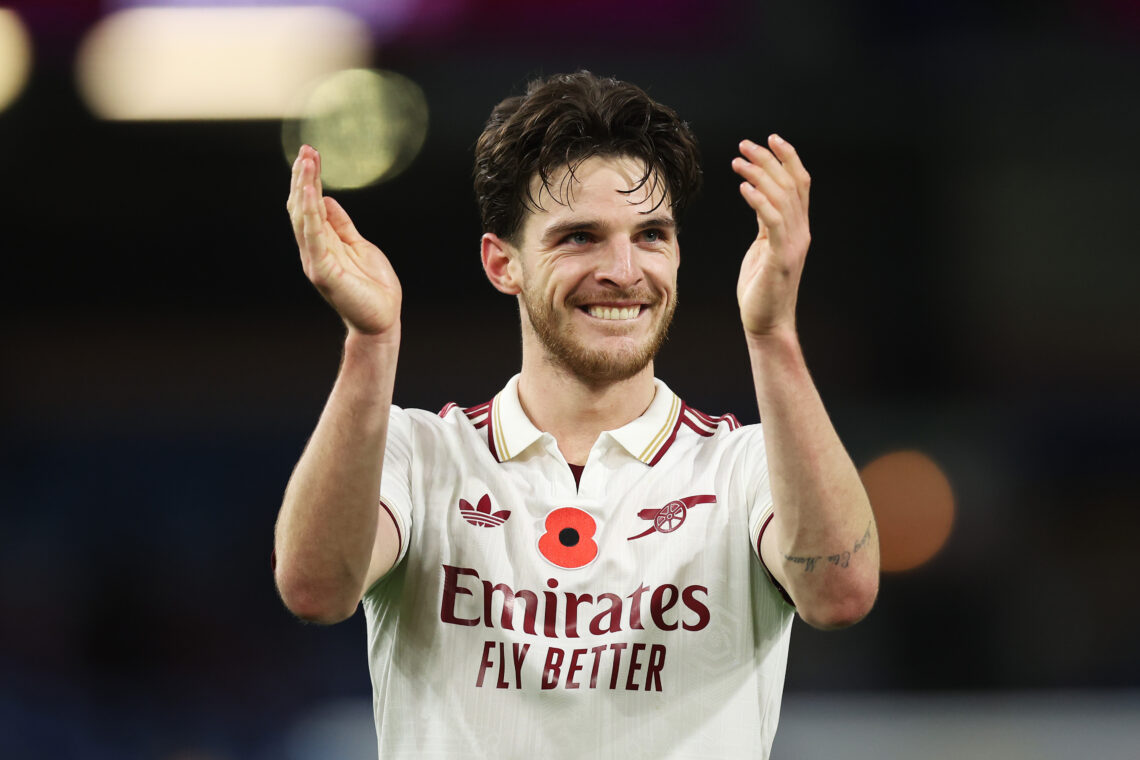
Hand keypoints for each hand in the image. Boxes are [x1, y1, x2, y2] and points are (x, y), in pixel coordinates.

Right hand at [286, 145, 401, 339]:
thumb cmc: (374, 286)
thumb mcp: (359, 245)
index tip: (310, 154)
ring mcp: (315, 260)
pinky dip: (311, 212)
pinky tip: (312, 191)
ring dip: (304, 187)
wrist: (383, 319)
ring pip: (304, 217)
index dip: (308, 180)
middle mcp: (314, 249)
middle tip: (306, 150)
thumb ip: (342, 225)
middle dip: (303, 177)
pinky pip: (313, 236)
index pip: (309, 206)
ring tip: (306, 161)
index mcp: (323, 243)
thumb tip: (327, 199)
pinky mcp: (323, 270)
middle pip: (302, 207)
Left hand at [732, 134, 810, 339]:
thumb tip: (758, 196)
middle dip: (770, 159)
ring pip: (782, 197)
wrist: (767, 323)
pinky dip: (759, 200)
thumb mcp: (763, 248)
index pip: (799, 183)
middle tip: (745, 144)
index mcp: (797, 228)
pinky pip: (772, 221)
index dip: (788, 158)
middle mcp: (800, 232)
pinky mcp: (780, 258)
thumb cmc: (761, 289)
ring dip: (759, 174)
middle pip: (791, 183)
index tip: (770, 139)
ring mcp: (793, 245)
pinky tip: (743, 187)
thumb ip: (766, 223)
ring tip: (737, 161)